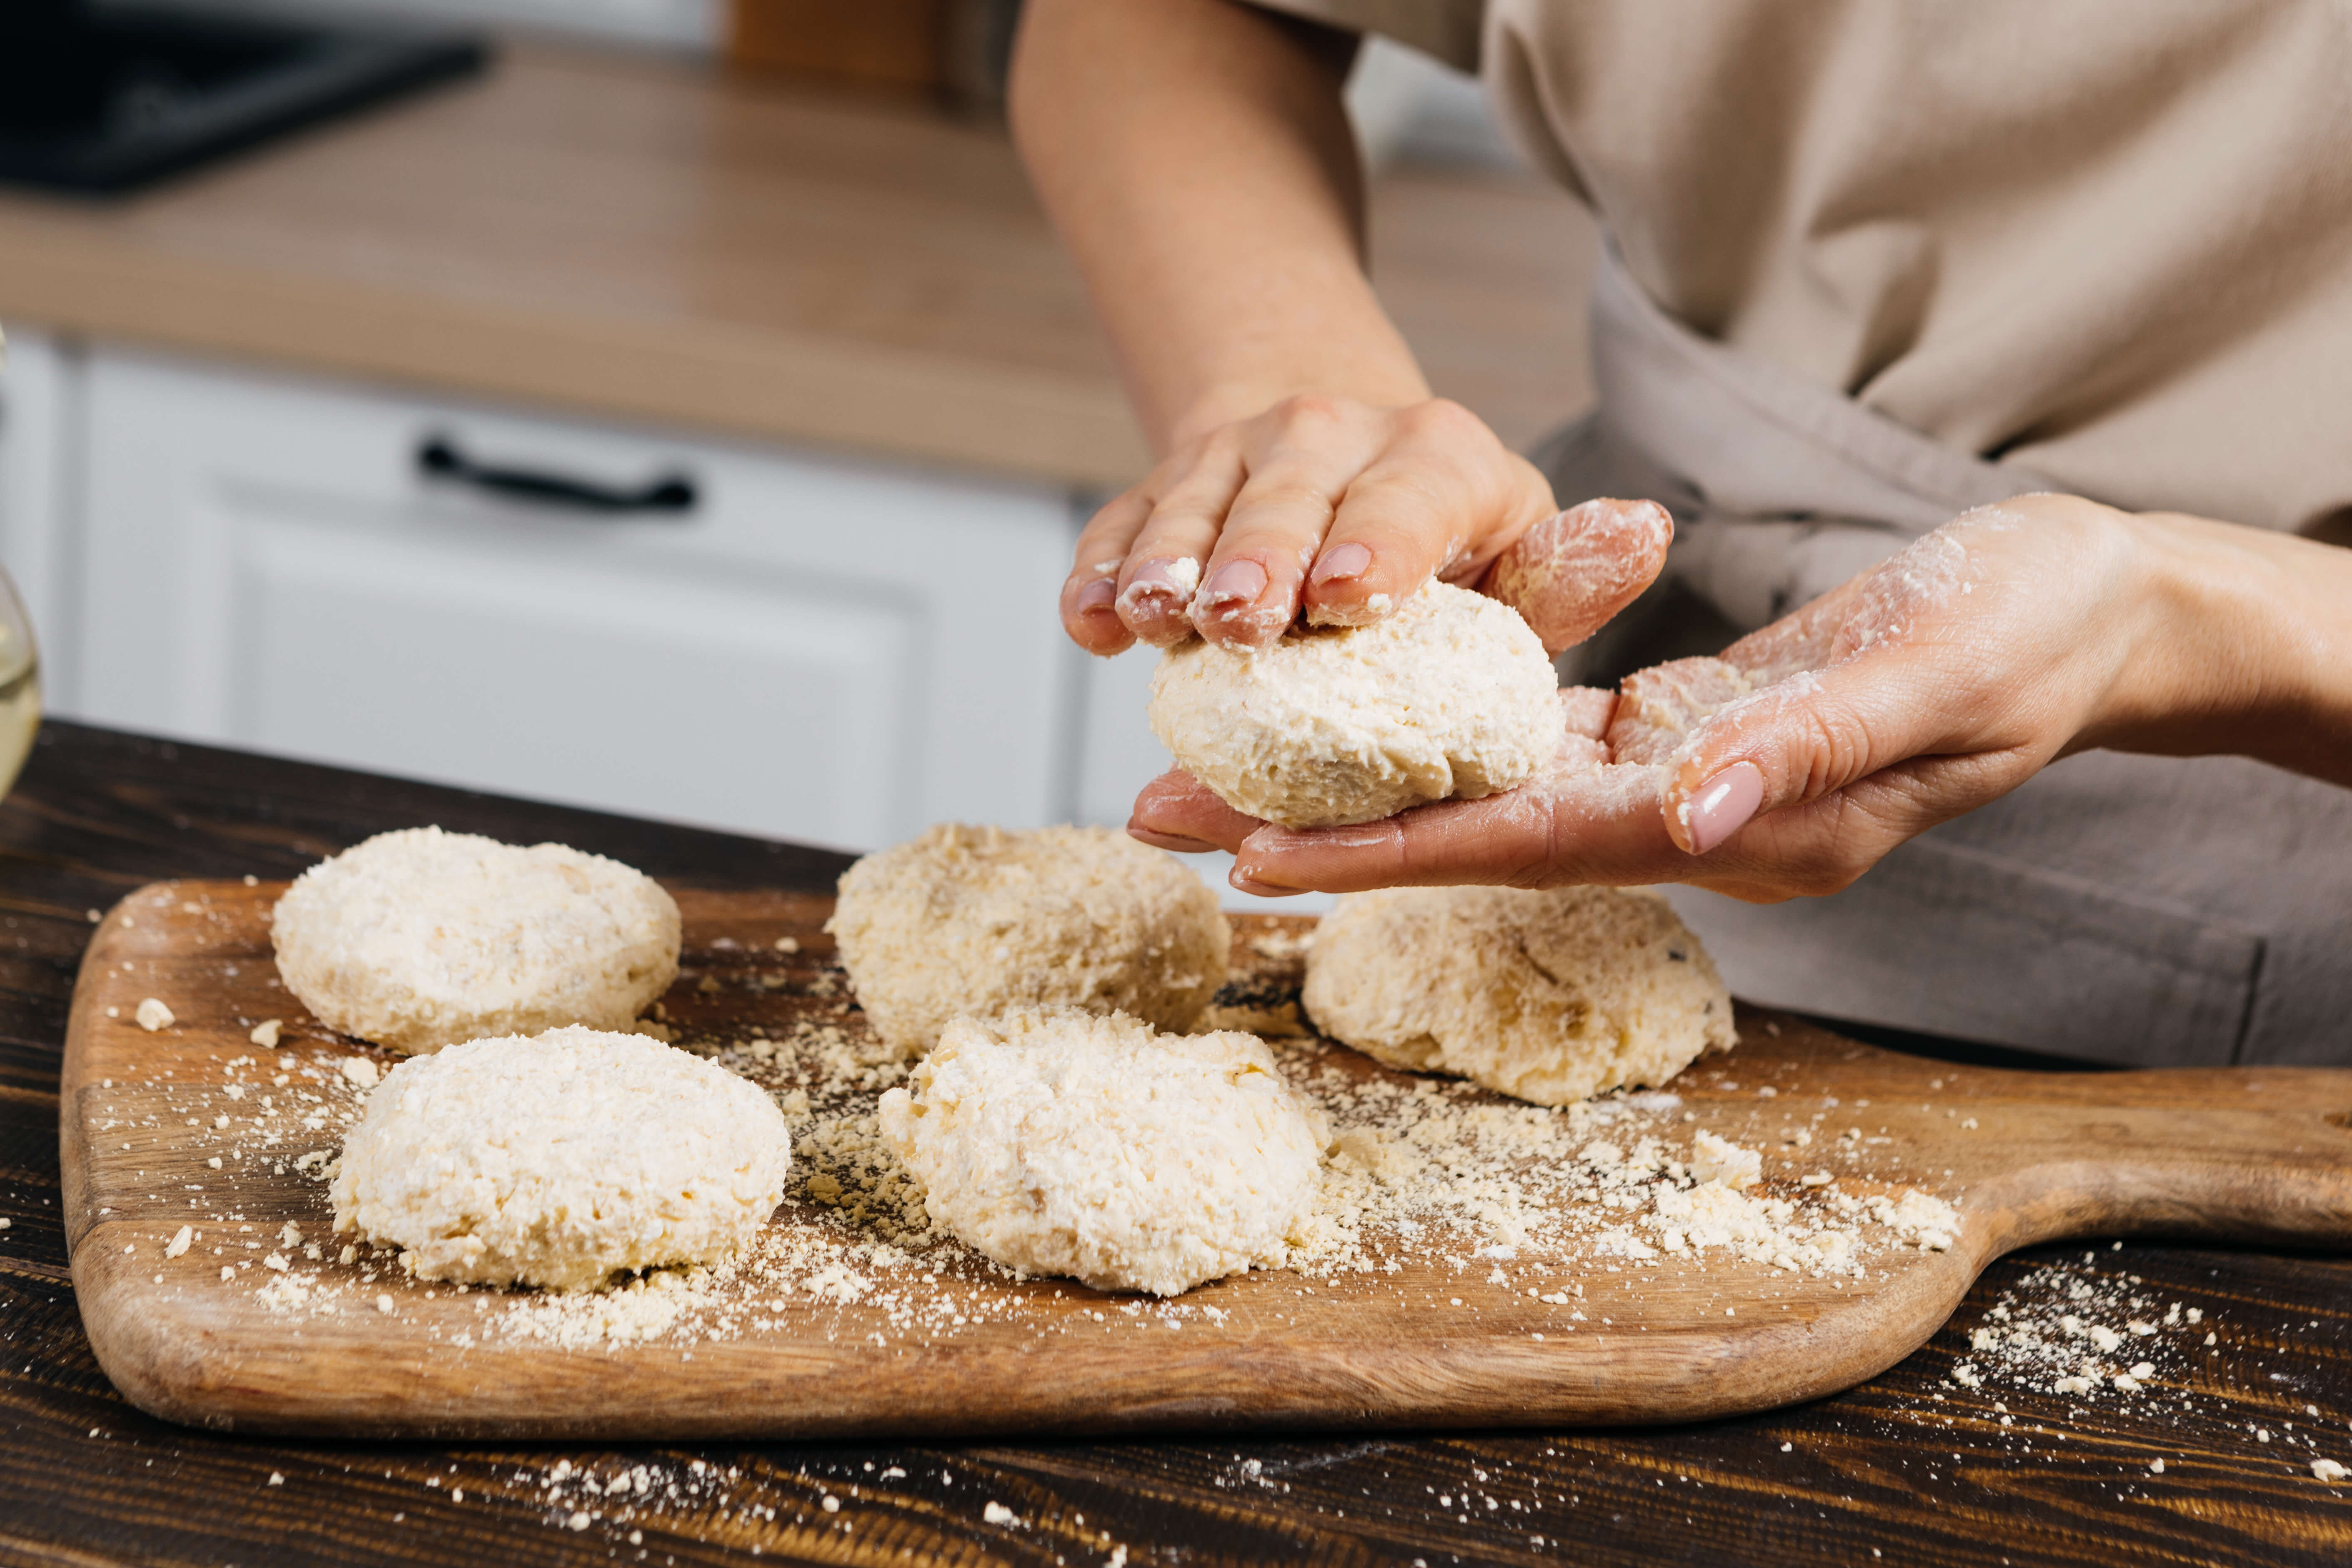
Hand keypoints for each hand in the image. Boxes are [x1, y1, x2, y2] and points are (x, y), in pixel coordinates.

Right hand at [1059, 395, 1549, 652]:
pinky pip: (1119, 525)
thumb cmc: (1446, 549)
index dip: (1379, 543)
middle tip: (1240, 619)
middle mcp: (1329, 436)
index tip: (1347, 598)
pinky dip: (1097, 573)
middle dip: (1260, 555)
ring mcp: (1233, 457)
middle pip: (1288, 495)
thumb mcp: (1518, 558)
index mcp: (1435, 455)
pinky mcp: (1161, 487)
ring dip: (1166, 565)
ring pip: (1191, 505)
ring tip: (1149, 618)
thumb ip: (1566, 573)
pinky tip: (1089, 625)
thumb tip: (1646, 535)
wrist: (1339, 466)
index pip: (1408, 495)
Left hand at [1137, 494, 2343, 900]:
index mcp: (1738, 824)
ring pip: (1480, 789)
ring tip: (1209, 766)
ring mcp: (1674, 779)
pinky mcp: (1674, 727)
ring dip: (1348, 783)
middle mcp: (1685, 819)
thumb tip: (1682, 805)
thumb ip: (1805, 746)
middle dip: (1317, 828)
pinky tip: (1345, 719)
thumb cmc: (2027, 631)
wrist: (2083, 605)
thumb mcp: (1937, 676)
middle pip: (1471, 832)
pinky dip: (1432, 734)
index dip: (1392, 851)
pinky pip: (1528, 738)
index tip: (1256, 854)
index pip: (1530, 845)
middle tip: (1160, 810)